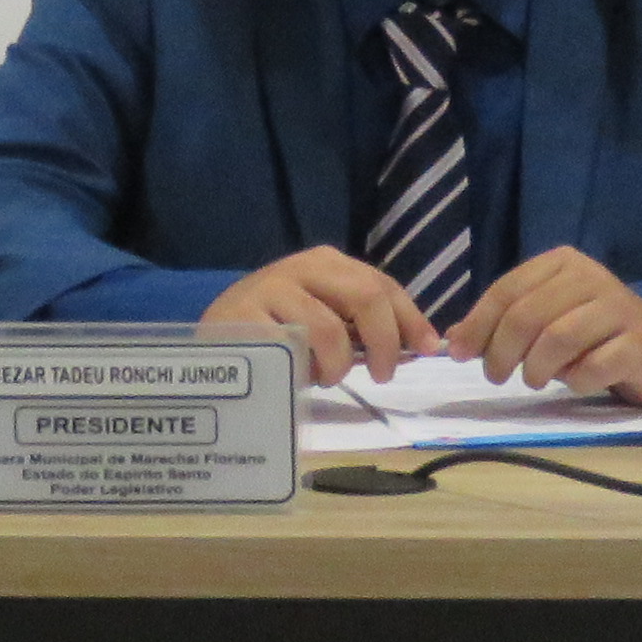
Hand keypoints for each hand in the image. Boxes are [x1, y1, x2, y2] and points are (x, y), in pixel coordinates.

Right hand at [200, 249, 435, 386]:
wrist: (212, 335)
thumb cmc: (278, 329)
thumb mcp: (324, 318)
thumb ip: (363, 326)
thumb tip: (422, 344)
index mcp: (326, 262)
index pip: (382, 285)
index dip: (411, 318)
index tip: (429, 349)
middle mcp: (302, 267)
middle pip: (366, 296)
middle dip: (386, 341)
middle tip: (383, 374)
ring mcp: (271, 289)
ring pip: (329, 329)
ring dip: (338, 365)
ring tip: (328, 378)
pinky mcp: (244, 318)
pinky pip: (289, 349)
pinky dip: (303, 370)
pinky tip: (296, 376)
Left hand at [451, 249, 641, 406]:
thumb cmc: (591, 333)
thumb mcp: (545, 319)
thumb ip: (502, 323)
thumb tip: (453, 340)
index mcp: (561, 263)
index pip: (507, 290)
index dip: (478, 324)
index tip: (460, 355)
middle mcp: (590, 277)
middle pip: (528, 314)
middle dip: (502, 351)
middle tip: (496, 376)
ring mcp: (619, 308)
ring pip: (559, 337)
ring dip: (536, 368)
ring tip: (534, 380)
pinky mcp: (639, 343)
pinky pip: (595, 365)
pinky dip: (576, 381)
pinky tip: (575, 384)